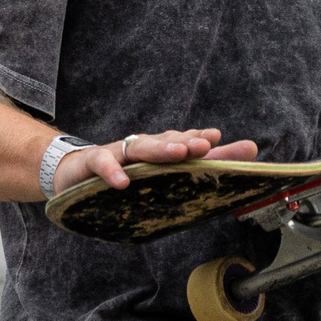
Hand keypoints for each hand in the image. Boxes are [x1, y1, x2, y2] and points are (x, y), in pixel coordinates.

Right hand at [55, 128, 257, 193]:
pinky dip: (112, 172)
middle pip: (165, 141)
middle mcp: (141, 147)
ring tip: (178, 155)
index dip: (199, 139)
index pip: (183, 142)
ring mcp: (117, 153)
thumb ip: (203, 165)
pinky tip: (123, 182)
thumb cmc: (123, 173)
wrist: (72, 173)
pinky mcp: (92, 163)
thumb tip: (248, 150)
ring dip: (159, 150)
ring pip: (139, 147)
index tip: (218, 138)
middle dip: (186, 141)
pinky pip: (102, 164)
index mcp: (159, 149)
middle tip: (205, 144)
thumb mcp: (159, 173)